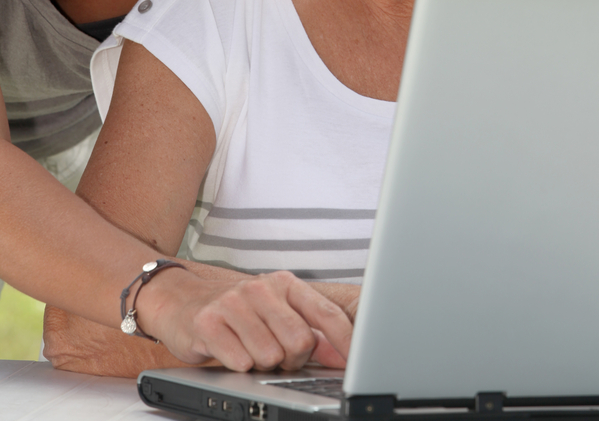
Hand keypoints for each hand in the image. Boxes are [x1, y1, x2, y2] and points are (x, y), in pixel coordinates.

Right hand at [147, 269, 351, 372]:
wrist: (181, 301)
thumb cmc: (235, 311)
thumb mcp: (275, 314)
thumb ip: (310, 332)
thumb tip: (341, 356)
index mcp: (285, 284)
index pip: (327, 314)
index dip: (348, 342)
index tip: (363, 363)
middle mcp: (262, 287)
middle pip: (300, 342)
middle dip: (291, 360)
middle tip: (275, 354)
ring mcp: (235, 302)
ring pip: (270, 357)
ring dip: (262, 365)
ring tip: (249, 349)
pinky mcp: (209, 321)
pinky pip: (240, 362)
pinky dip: (239, 366)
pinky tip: (229, 351)